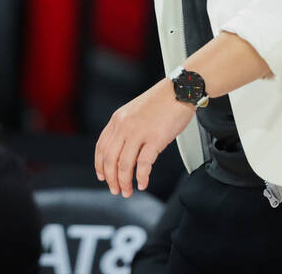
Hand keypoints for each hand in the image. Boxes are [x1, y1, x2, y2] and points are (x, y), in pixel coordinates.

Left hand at [94, 79, 194, 197]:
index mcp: (118, 119)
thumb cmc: (163, 101)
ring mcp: (140, 132)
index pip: (102, 147)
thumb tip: (122, 150)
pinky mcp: (156, 138)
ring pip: (124, 165)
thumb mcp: (135, 111)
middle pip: (110, 159)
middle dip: (111, 179)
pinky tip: (143, 184)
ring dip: (124, 182)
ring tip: (128, 191)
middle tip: (116, 190)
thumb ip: (126, 127)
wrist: (181, 90)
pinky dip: (142, 177)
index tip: (102, 177)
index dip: (100, 165)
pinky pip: (144, 164)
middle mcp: (125, 125)